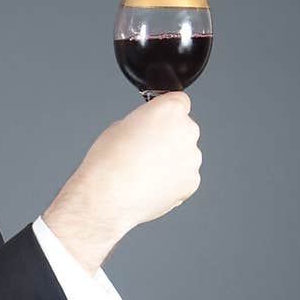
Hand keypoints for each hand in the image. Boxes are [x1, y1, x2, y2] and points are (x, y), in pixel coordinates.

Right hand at [42, 90, 201, 273]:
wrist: (107, 198)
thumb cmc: (107, 163)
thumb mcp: (119, 127)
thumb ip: (143, 124)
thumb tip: (149, 133)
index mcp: (169, 110)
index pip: (179, 101)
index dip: (165, 112)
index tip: (157, 122)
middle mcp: (186, 131)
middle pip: (184, 128)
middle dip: (169, 138)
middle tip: (146, 151)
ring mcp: (192, 158)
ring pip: (185, 154)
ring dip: (171, 160)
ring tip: (145, 173)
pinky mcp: (191, 182)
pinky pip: (184, 177)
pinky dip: (172, 181)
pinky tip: (151, 185)